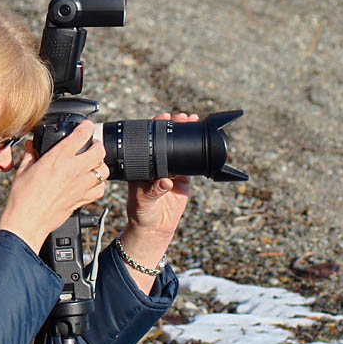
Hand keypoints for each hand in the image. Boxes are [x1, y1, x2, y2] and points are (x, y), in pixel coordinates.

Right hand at [0, 120, 108, 251]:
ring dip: (100, 165)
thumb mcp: (23, 170)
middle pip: (99, 151)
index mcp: (57, 158)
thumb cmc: (22, 198)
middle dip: (97, 145)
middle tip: (90, 146)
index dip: (86, 127)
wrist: (27, 222)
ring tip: (92, 164)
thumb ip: (30, 154)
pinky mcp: (82, 199)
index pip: (81, 135)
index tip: (86, 126)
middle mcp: (73, 170)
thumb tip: (31, 145)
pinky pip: (100, 189)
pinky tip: (90, 183)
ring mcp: (80, 185)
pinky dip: (99, 184)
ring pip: (103, 170)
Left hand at [119, 112, 196, 290]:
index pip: (147, 140)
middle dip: (174, 125)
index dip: (155, 127)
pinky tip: (202, 141)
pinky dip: (197, 151)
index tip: (163, 118)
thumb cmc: (141, 213)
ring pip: (178, 147)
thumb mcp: (143, 201)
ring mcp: (170, 169)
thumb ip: (154, 192)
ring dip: (186, 134)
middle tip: (183, 117)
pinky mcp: (183, 178)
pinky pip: (190, 162)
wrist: (154, 227)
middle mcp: (155, 163)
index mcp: (140, 164)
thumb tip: (165, 182)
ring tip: (193, 120)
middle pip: (165, 139)